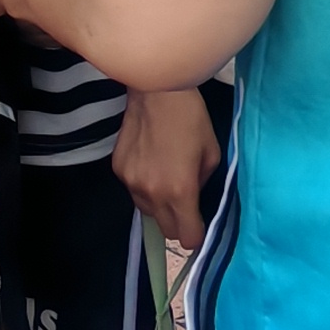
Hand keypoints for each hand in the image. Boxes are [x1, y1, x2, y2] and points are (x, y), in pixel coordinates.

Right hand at [114, 87, 219, 253]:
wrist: (156, 90)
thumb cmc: (191, 119)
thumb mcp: (212, 155)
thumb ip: (203, 185)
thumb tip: (194, 197)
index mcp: (180, 191)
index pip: (186, 239)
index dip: (196, 235)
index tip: (199, 225)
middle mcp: (152, 193)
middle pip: (166, 231)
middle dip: (178, 223)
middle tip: (185, 201)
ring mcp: (131, 182)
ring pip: (148, 211)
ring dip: (159, 204)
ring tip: (165, 176)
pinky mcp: (117, 169)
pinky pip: (134, 190)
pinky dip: (143, 184)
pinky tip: (150, 161)